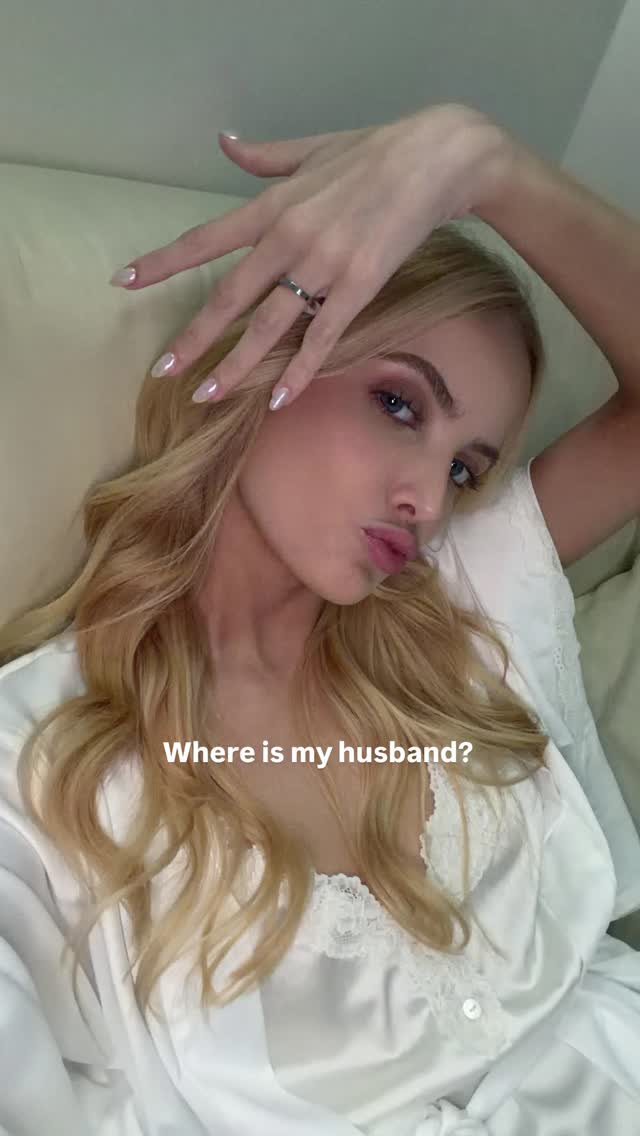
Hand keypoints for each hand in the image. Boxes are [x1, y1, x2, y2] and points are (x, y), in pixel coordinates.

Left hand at [110, 103, 510, 406]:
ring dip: (236, 365)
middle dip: (194, 337)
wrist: (436, 158)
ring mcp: (322, 266)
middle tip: (163, 371)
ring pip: (269, 326)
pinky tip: (279, 400)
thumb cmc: (373, 150)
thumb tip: (224, 142)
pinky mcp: (358, 286)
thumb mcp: (310, 148)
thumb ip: (263, 156)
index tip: (124, 281)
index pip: (204, 240)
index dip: (162, 263)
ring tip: (207, 395)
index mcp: (271, 205)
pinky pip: (321, 337)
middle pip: (229, 297)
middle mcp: (288, 238)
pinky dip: (299, 371)